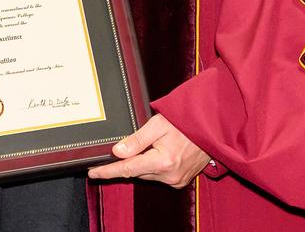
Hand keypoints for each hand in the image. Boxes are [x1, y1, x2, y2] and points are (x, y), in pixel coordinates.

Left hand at [87, 114, 210, 188]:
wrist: (211, 129)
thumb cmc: (185, 123)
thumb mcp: (158, 124)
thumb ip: (137, 139)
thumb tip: (117, 151)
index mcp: (162, 161)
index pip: (127, 169)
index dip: (108, 171)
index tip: (93, 173)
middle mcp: (169, 176)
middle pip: (136, 172)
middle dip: (127, 162)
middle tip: (122, 148)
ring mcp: (176, 180)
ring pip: (146, 174)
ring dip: (141, 163)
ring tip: (151, 145)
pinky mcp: (180, 181)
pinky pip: (158, 176)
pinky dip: (152, 166)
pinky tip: (158, 152)